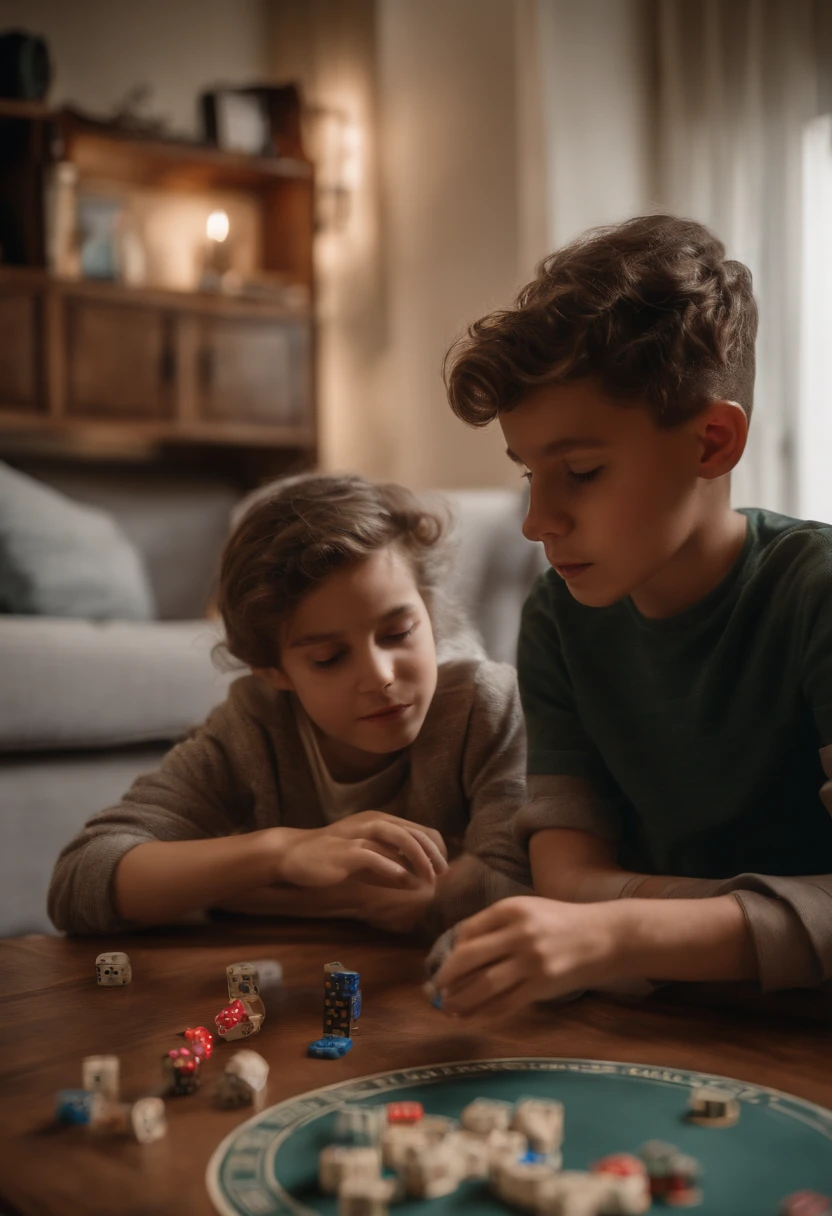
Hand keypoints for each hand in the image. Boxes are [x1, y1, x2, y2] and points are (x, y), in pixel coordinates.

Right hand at [274, 812, 447, 889]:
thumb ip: (390, 865)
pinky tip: (405, 880)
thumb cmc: (333, 857)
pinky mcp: (345, 850)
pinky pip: (374, 855)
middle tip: (443, 874)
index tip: (443, 868)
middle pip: (414, 832)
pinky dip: (392, 867)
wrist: (294, 855)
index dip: (436, 848)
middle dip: (433, 854)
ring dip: (419, 858)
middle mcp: (373, 822)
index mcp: (380, 821)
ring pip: (399, 838)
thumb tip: (416, 881)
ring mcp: (359, 834)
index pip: (419, 829)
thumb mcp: (366, 859)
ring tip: (429, 878)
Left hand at [431, 895, 618, 1017]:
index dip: (450, 951)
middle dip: (446, 976)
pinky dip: (484, 1012)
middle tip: (434, 988)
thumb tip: (458, 949)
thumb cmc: (560, 923)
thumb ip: (496, 926)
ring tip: (447, 1007)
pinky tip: (473, 1016)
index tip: (444, 965)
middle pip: (468, 958)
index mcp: (511, 909)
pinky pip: (505, 1003)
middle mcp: (519, 933)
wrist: (602, 937)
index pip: (468, 931)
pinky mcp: (542, 986)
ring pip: (483, 985)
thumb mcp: (527, 911)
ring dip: (460, 999)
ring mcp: (531, 961)